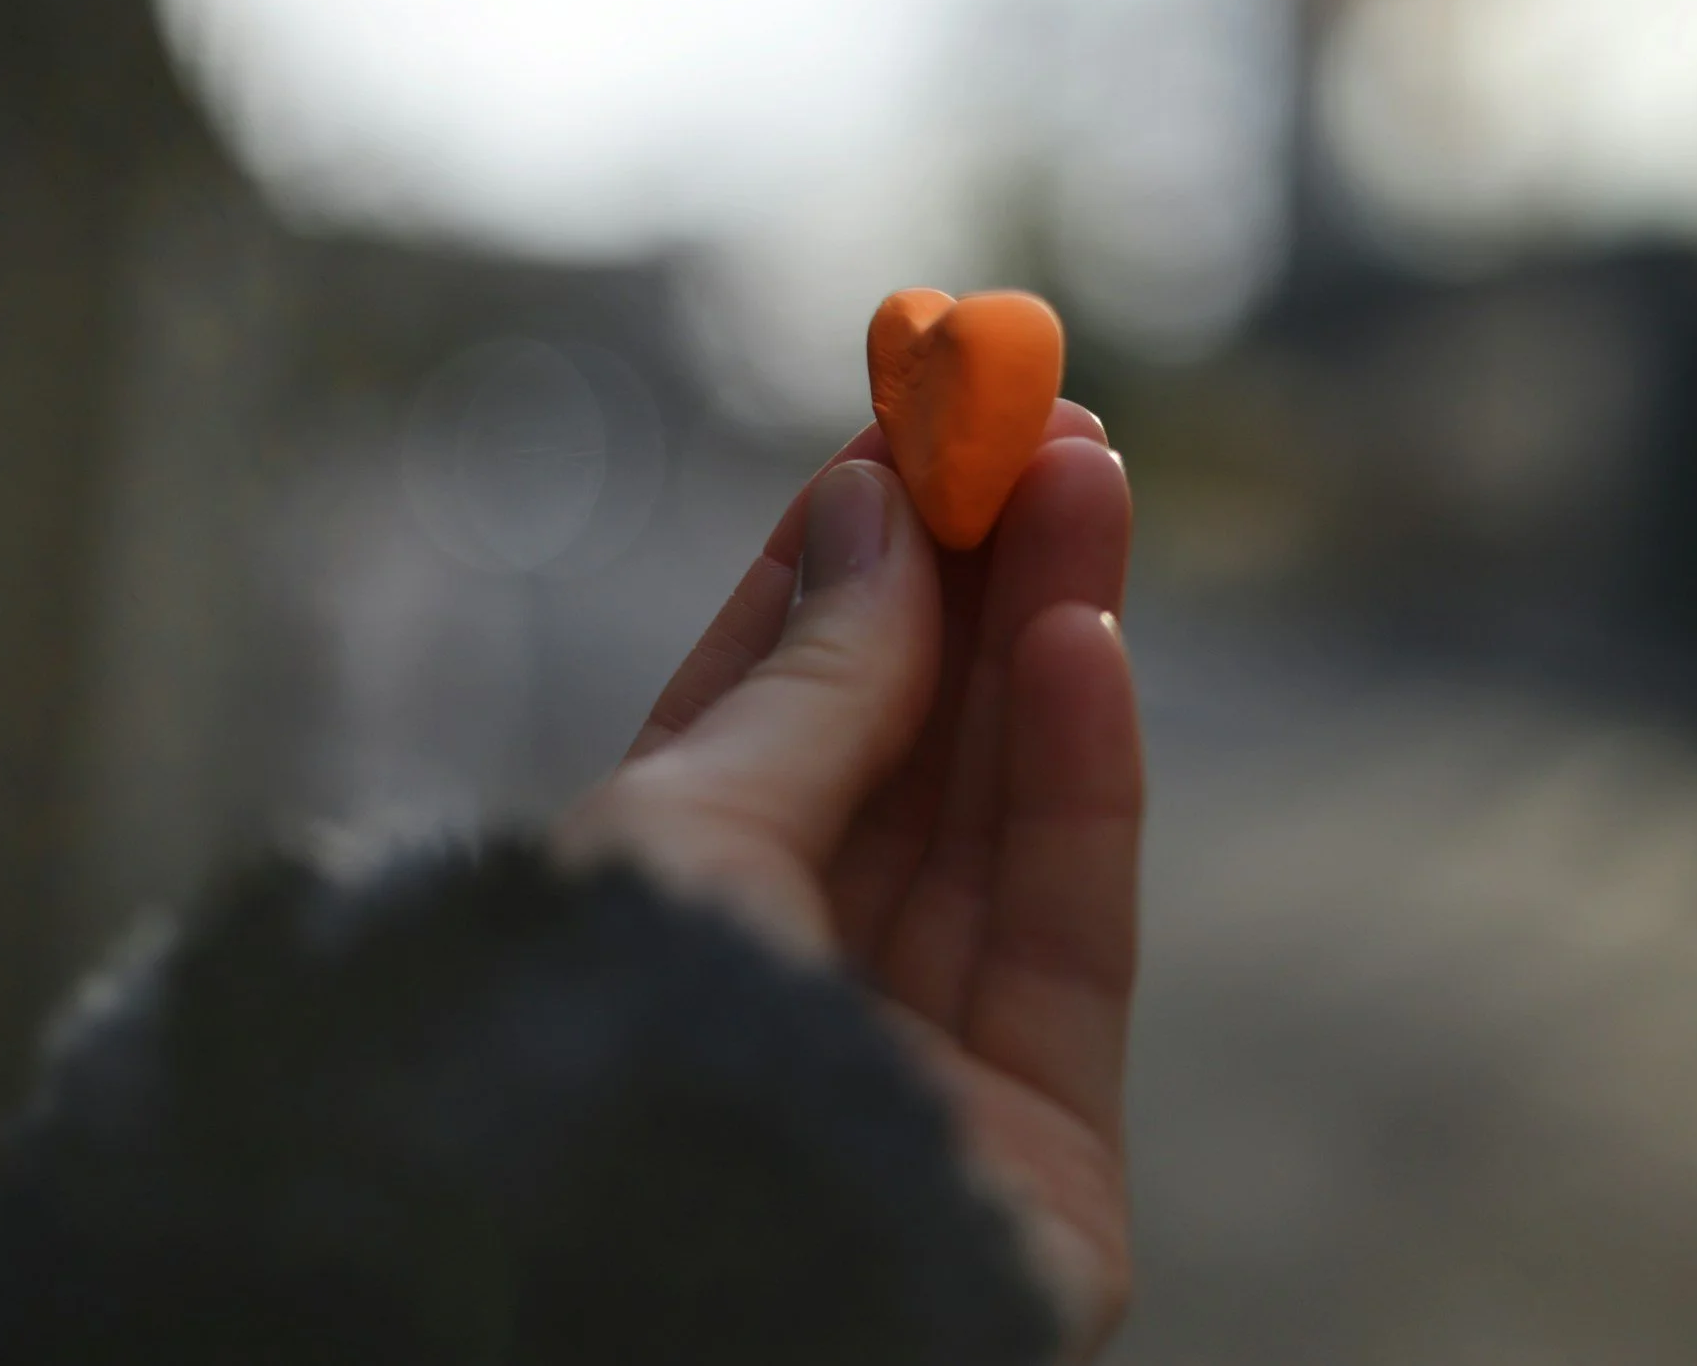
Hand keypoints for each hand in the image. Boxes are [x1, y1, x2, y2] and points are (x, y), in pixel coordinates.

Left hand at [552, 404, 1138, 1360]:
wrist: (651, 1312)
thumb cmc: (613, 1063)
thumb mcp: (686, 831)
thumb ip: (815, 682)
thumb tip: (875, 509)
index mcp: (663, 923)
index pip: (768, 714)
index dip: (843, 563)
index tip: (906, 427)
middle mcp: (792, 991)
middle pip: (906, 752)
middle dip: (971, 579)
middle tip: (1034, 419)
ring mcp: (922, 1075)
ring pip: (999, 818)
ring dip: (1045, 636)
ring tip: (1082, 472)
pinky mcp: (1044, 1156)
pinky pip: (1068, 933)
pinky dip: (1083, 777)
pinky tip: (1082, 638)